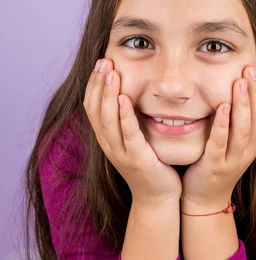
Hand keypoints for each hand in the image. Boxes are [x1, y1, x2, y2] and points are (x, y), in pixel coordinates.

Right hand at [83, 58, 182, 205]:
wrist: (159, 198)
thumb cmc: (150, 164)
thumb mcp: (133, 138)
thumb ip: (129, 118)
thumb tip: (130, 91)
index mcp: (106, 138)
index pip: (91, 106)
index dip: (93, 84)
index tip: (100, 63)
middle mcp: (108, 144)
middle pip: (95, 110)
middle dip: (98, 83)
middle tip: (103, 61)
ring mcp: (120, 153)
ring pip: (107, 120)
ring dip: (107, 94)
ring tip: (111, 73)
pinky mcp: (137, 159)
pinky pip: (128, 134)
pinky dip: (124, 116)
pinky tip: (123, 99)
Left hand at [181, 65, 255, 210]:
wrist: (205, 198)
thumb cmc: (217, 162)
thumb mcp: (234, 141)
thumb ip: (239, 119)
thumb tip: (239, 87)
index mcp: (255, 142)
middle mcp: (249, 150)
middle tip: (252, 69)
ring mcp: (233, 160)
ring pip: (243, 129)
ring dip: (242, 104)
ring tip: (240, 82)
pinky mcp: (215, 166)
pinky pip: (220, 143)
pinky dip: (223, 125)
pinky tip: (222, 107)